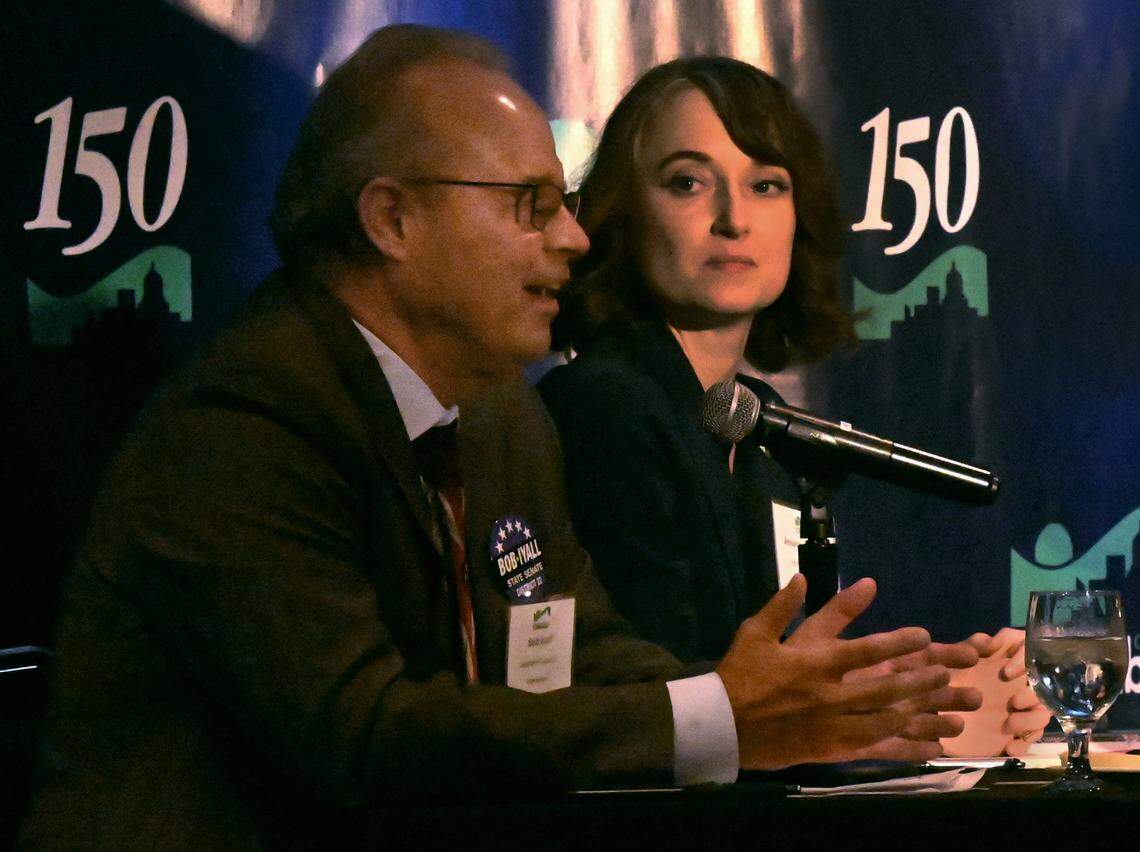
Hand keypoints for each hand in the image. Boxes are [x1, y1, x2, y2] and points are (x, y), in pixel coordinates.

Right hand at [717, 574, 970, 768]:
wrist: (723, 723)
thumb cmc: (741, 673)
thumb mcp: (758, 632)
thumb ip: (784, 604)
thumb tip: (804, 577)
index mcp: (814, 663)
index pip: (866, 650)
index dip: (899, 642)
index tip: (922, 635)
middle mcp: (829, 694)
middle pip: (885, 687)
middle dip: (918, 679)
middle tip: (944, 672)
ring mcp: (832, 724)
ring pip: (884, 718)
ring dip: (916, 709)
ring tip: (940, 703)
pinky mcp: (830, 749)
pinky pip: (873, 746)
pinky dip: (901, 743)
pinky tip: (922, 741)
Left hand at [939, 627, 1050, 756]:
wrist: (929, 711)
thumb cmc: (943, 677)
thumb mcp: (951, 658)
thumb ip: (970, 647)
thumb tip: (991, 641)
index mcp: (1006, 661)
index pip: (1029, 652)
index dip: (1024, 660)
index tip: (1006, 673)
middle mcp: (1017, 685)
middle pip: (1042, 688)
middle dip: (1031, 695)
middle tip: (1013, 701)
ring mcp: (1018, 711)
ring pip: (1041, 715)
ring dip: (1030, 720)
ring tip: (1009, 724)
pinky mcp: (1013, 734)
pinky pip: (1028, 741)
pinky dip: (1022, 745)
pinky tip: (1009, 747)